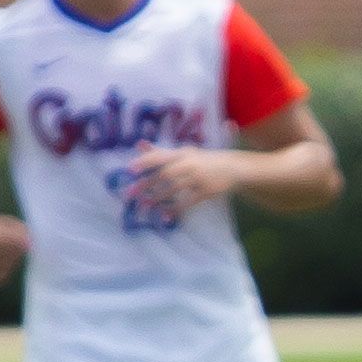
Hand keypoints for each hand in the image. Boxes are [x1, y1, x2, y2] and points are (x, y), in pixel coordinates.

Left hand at [124, 146, 244, 219]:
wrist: (232, 168)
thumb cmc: (202, 160)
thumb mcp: (183, 153)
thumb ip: (160, 152)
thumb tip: (139, 144)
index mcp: (182, 153)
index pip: (161, 156)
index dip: (145, 162)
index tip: (130, 169)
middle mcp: (189, 164)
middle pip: (165, 174)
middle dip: (147, 184)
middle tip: (131, 194)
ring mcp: (198, 178)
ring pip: (174, 189)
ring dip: (158, 198)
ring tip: (144, 206)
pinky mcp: (206, 192)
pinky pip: (188, 202)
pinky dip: (176, 210)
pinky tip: (165, 216)